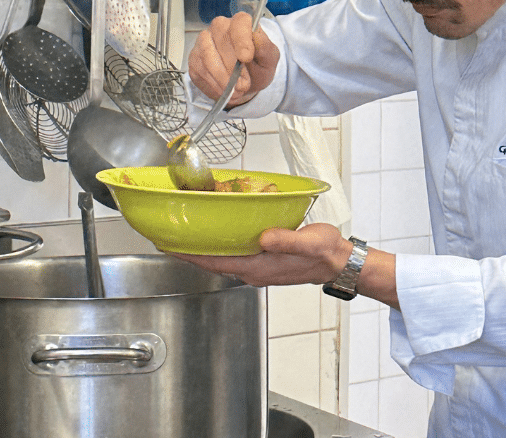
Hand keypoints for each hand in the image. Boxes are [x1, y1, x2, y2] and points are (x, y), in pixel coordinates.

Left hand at [167, 223, 349, 286]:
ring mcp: (258, 268)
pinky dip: (221, 247)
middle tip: (168, 236)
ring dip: (204, 249)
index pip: (214, 262)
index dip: (189, 255)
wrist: (338, 263)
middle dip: (189, 251)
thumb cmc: (326, 253)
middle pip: (212, 262)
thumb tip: (264, 237)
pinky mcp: (264, 263)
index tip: (167, 246)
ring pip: (222, 259)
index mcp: (258, 266)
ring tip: (187, 235)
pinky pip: (234, 256)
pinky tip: (219, 236)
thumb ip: (286, 240)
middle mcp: (253, 270)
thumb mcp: (309, 242)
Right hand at [187, 13, 278, 107]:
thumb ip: (265, 47)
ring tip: (235, 91)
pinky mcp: (194, 59)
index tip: (246, 58)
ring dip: (222, 78)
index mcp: (241, 23)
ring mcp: (204, 42)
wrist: (245, 83)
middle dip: (232, 68)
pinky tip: (224, 91)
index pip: (239, 23)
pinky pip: (199, 71)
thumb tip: (256, 36)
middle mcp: (219, 27)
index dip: (241, 40)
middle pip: (220, 40)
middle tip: (243, 85)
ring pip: (206, 57)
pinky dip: (213, 85)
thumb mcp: (269, 59)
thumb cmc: (257, 67)